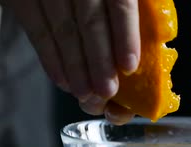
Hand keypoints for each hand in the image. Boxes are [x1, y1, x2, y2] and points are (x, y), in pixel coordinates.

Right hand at [0, 0, 140, 124]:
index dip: (125, 34)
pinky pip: (35, 30)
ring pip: (61, 29)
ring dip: (74, 66)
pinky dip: (48, 58)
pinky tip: (61, 80)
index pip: (119, 1)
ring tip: (85, 93)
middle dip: (98, 60)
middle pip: (88, 19)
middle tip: (107, 90)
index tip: (130, 65)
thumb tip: (155, 26)